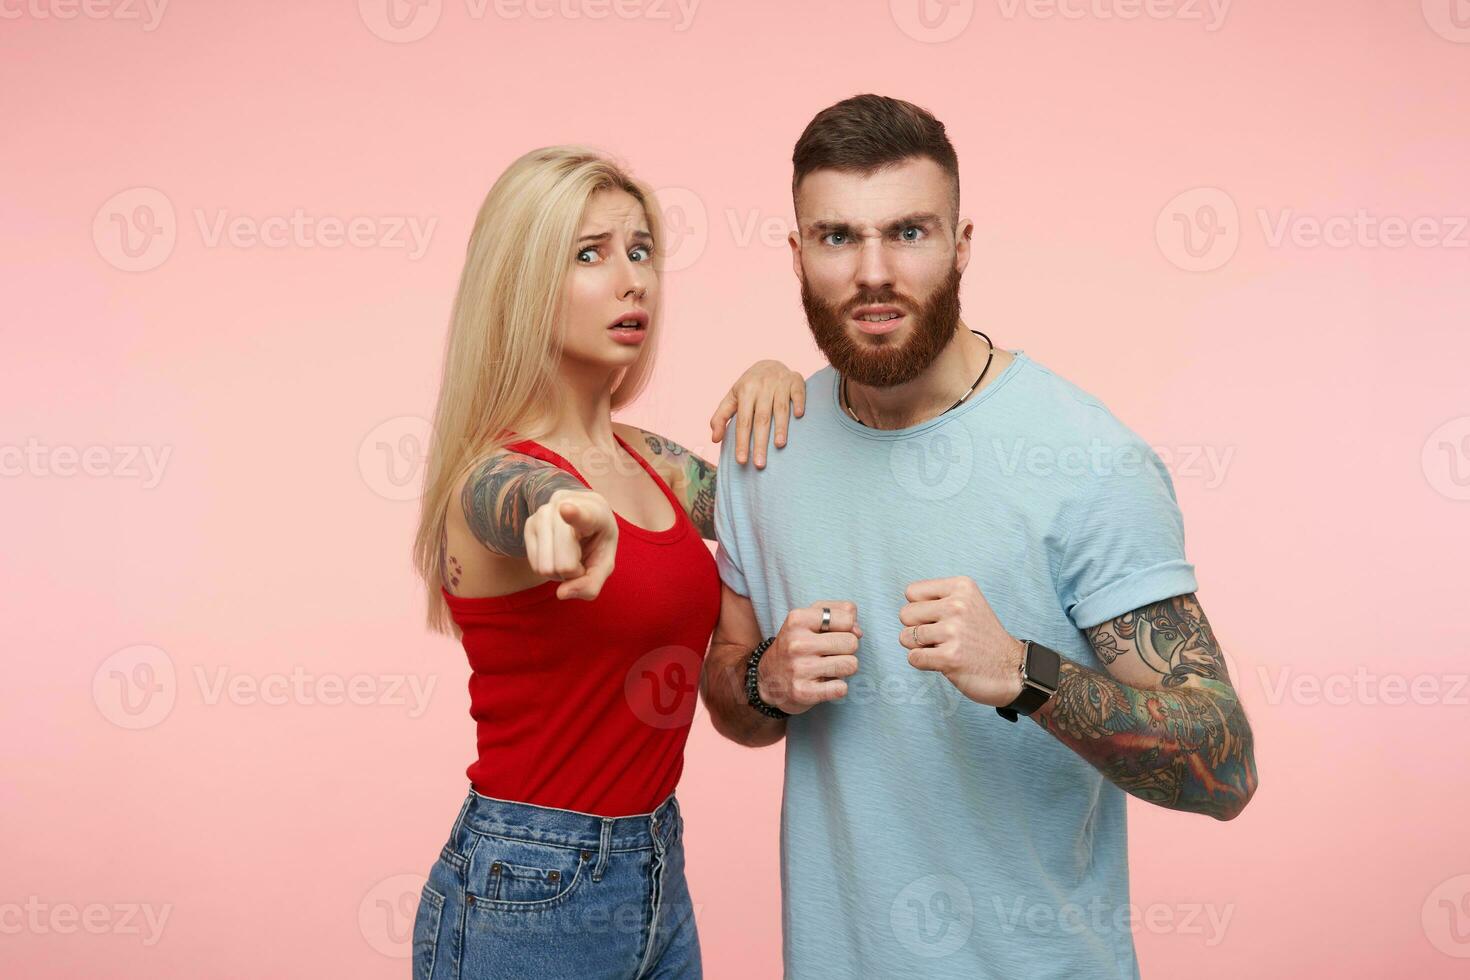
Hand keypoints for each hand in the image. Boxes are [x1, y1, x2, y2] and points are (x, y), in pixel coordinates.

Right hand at [523, 488, 616, 600]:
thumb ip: (591, 583)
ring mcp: (543, 513)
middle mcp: (565, 505)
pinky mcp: (529, 523)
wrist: (583, 515)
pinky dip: (548, 568)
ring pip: (546, 566)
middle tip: (581, 557)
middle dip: (574, 572)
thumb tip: (561, 593)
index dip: (573, 514)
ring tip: (570, 553)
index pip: (582, 514)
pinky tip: (556, 553)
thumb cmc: (597, 540)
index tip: (565, 508)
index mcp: (594, 511)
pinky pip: (535, 565)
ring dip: (560, 572)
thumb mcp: (604, 562)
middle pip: (564, 563)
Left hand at [709, 359, 805, 467]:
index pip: (743, 422)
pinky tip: (799, 416)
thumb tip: (714, 439)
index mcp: (745, 391)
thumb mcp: (732, 398)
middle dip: (760, 442)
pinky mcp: (796, 380)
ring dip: (780, 426)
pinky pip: (798, 393)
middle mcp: (762, 386)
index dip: (742, 442)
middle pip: (761, 419)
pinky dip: (798, 403)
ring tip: (779, 445)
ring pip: (780, 408)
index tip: (742, 461)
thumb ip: (721, 417)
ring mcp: (779, 382)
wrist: (769, 363)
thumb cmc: (749, 387)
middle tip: (760, 464)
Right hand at [757, 601, 863, 713]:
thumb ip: (840, 612)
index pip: (847, 618)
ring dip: (843, 669)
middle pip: (852, 642)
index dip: (846, 628)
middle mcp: (797, 643)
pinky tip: (823, 684)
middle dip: (846, 650)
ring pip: (851, 665)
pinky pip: (842, 688)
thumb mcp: (810, 619)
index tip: (831, 634)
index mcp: (797, 619)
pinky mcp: (803, 692)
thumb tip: (858, 632)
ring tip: (826, 668)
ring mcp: (799, 668)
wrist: (767, 679)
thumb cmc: (797, 645)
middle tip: (828, 654)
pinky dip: (837, 688)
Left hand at [898, 576, 1025, 706]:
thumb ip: (936, 599)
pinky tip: (944, 662)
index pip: (911, 592)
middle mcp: (958, 605)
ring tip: (945, 648)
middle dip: (916, 628)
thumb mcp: (967, 603)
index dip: (920, 609)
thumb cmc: (982, 637)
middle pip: (905, 614)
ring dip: (920, 647)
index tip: (940, 619)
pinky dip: (923, 663)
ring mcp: (954, 631)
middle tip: (941, 637)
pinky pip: (913, 658)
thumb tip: (904, 610)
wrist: (1012, 669)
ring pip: (906, 636)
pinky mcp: (949, 657)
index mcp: (961, 587)